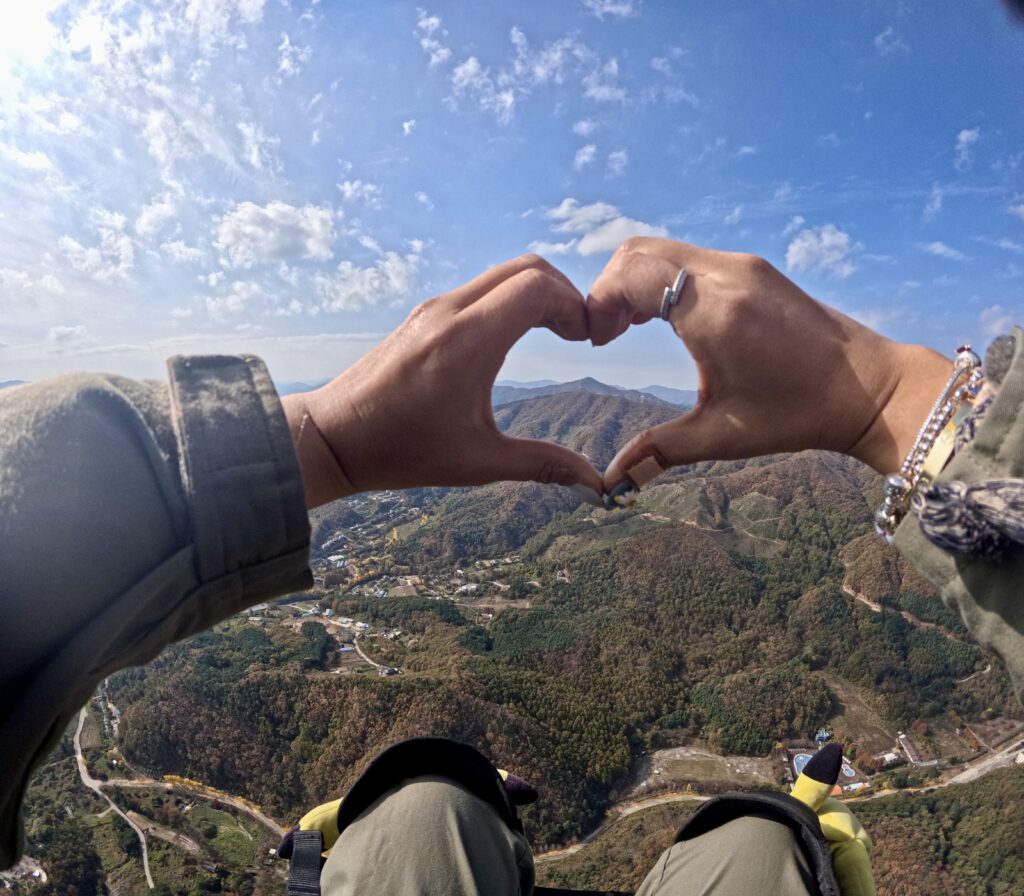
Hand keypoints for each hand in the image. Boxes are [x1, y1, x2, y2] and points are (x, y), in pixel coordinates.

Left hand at [282, 255, 603, 507]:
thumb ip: (542, 464)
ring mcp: (434, 308)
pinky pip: (479, 289)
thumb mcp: (478, 462)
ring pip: (501, 274)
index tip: (586, 341)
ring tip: (554, 333)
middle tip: (577, 333)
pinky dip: (509, 299)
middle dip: (563, 293)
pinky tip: (516, 336)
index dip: (574, 306)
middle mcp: (450, 312)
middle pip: (526, 268)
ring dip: (536, 294)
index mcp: (468, 341)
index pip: (538, 287)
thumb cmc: (401, 450)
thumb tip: (593, 483)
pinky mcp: (424, 315)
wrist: (333, 436)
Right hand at [586, 238, 953, 488]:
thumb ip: (658, 450)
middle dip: (608, 289)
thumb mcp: (723, 435)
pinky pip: (687, 256)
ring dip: (633, 281)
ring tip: (629, 328)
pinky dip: (660, 278)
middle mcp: (727, 275)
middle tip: (606, 334)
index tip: (598, 342)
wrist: (870, 387)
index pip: (631, 276)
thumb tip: (610, 481)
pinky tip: (664, 318)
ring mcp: (742, 264)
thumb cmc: (798, 413)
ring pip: (661, 248)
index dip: (599, 303)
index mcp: (714, 313)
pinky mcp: (752, 267)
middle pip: (636, 252)